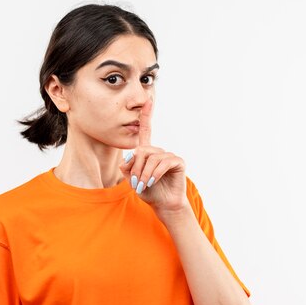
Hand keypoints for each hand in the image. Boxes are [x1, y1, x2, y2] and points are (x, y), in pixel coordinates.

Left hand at [118, 97, 188, 212]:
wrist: (163, 204)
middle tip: (135, 182)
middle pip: (142, 150)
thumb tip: (130, 156)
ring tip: (143, 185)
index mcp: (148, 152)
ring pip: (151, 158)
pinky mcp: (178, 162)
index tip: (149, 99)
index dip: (146, 115)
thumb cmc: (149, 192)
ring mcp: (169, 155)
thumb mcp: (132, 179)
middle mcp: (159, 151)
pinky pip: (163, 163)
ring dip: (144, 173)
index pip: (146, 130)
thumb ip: (127, 167)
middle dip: (136, 167)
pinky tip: (153, 182)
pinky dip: (155, 174)